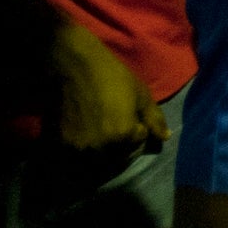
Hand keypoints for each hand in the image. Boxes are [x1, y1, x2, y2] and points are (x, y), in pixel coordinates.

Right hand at [50, 22, 165, 155]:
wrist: (75, 66)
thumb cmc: (112, 75)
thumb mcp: (140, 94)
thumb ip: (154, 118)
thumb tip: (165, 137)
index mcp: (124, 134)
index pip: (139, 142)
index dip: (139, 129)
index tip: (132, 115)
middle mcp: (102, 147)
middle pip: (119, 156)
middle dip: (124, 143)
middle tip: (117, 123)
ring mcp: (80, 149)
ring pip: (99, 160)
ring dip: (105, 150)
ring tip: (102, 130)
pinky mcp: (63, 145)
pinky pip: (79, 156)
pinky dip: (85, 150)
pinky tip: (87, 132)